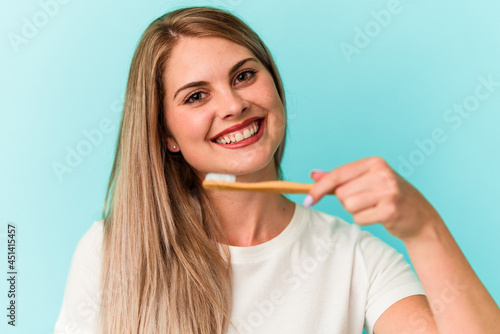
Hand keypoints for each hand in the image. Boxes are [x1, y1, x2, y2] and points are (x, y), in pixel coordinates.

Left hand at [304, 156, 442, 240]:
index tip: (307, 200)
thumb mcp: (366, 181)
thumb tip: (313, 174)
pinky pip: (359, 218)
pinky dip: (364, 220)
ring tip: (373, 208)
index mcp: (374, 163)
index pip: (337, 174)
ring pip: (348, 206)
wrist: (420, 218)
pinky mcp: (390, 209)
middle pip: (341, 193)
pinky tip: (379, 216)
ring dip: (356, 211)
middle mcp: (382, 173)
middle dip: (348, 201)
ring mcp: (388, 191)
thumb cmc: (388, 197)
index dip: (319, 188)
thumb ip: (339, 178)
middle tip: (367, 201)